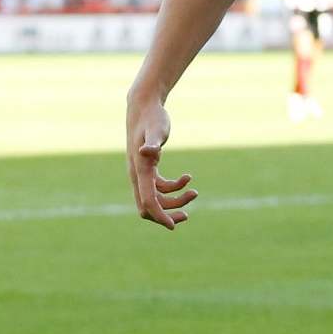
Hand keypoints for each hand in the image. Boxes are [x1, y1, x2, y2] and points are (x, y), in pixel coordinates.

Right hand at [127, 94, 196, 229]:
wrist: (144, 107)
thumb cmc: (152, 118)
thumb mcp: (156, 129)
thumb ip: (152, 143)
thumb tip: (146, 151)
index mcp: (139, 171)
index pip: (147, 202)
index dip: (159, 216)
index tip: (173, 226)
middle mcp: (138, 175)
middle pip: (149, 207)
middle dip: (167, 214)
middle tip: (187, 214)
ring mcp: (142, 173)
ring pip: (156, 199)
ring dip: (174, 202)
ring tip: (195, 193)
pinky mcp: (148, 168)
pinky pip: (159, 188)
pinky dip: (174, 188)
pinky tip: (188, 178)